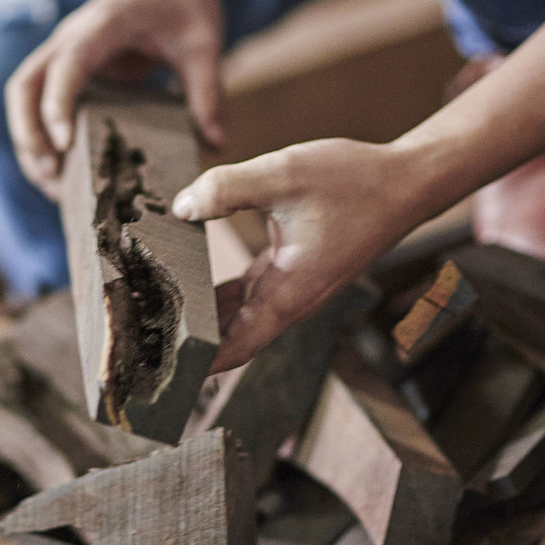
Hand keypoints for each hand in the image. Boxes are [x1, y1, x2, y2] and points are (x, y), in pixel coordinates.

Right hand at [5, 0, 225, 198]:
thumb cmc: (182, 0)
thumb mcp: (204, 43)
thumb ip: (208, 91)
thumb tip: (216, 144)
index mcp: (102, 24)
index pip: (67, 63)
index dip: (59, 103)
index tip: (65, 144)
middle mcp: (71, 38)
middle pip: (25, 84)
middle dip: (29, 133)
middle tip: (51, 177)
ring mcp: (63, 53)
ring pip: (23, 96)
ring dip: (27, 140)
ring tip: (51, 185)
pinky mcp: (67, 70)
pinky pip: (38, 102)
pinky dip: (40, 136)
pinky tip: (60, 171)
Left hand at [172, 138, 424, 370]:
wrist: (406, 182)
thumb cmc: (356, 182)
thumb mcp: (284, 174)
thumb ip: (227, 189)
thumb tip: (180, 207)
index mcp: (288, 293)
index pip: (234, 348)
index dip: (196, 364)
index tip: (160, 370)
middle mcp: (288, 300)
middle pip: (228, 338)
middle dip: (186, 343)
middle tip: (138, 343)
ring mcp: (289, 287)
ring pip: (234, 316)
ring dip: (198, 318)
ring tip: (148, 314)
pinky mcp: (290, 269)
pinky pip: (245, 292)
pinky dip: (216, 292)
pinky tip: (184, 279)